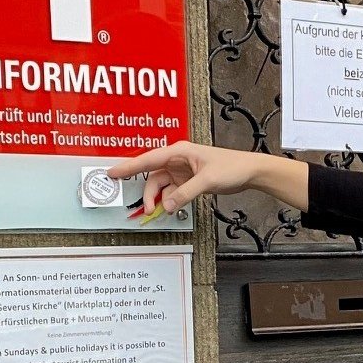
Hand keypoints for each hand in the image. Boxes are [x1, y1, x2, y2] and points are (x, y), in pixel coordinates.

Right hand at [108, 141, 264, 214]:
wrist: (249, 171)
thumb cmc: (232, 166)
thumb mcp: (207, 180)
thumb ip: (185, 193)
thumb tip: (168, 204)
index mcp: (179, 151)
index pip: (148, 159)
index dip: (129, 166)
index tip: (113, 172)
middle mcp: (178, 160)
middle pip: (153, 177)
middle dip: (148, 193)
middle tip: (148, 209)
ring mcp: (182, 171)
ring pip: (161, 186)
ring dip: (159, 199)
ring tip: (160, 211)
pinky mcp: (188, 181)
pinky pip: (172, 192)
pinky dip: (169, 200)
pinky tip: (171, 207)